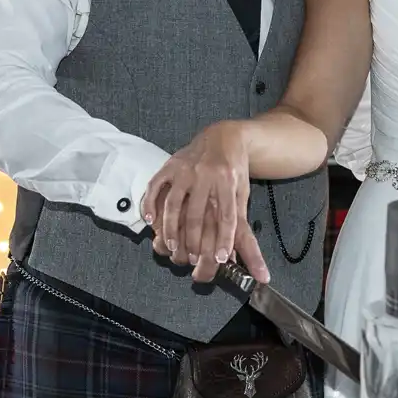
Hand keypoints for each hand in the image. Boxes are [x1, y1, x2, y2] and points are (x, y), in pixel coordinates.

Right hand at [140, 122, 271, 284]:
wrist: (223, 137)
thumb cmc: (234, 171)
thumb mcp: (243, 193)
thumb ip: (241, 225)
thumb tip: (247, 258)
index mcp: (227, 180)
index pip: (225, 215)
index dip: (224, 239)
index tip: (221, 259)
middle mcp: (205, 174)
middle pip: (196, 213)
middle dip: (193, 240)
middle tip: (191, 260)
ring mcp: (185, 169)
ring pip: (173, 203)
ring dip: (171, 228)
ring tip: (172, 248)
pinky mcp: (170, 165)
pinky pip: (156, 186)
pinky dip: (150, 204)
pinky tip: (151, 221)